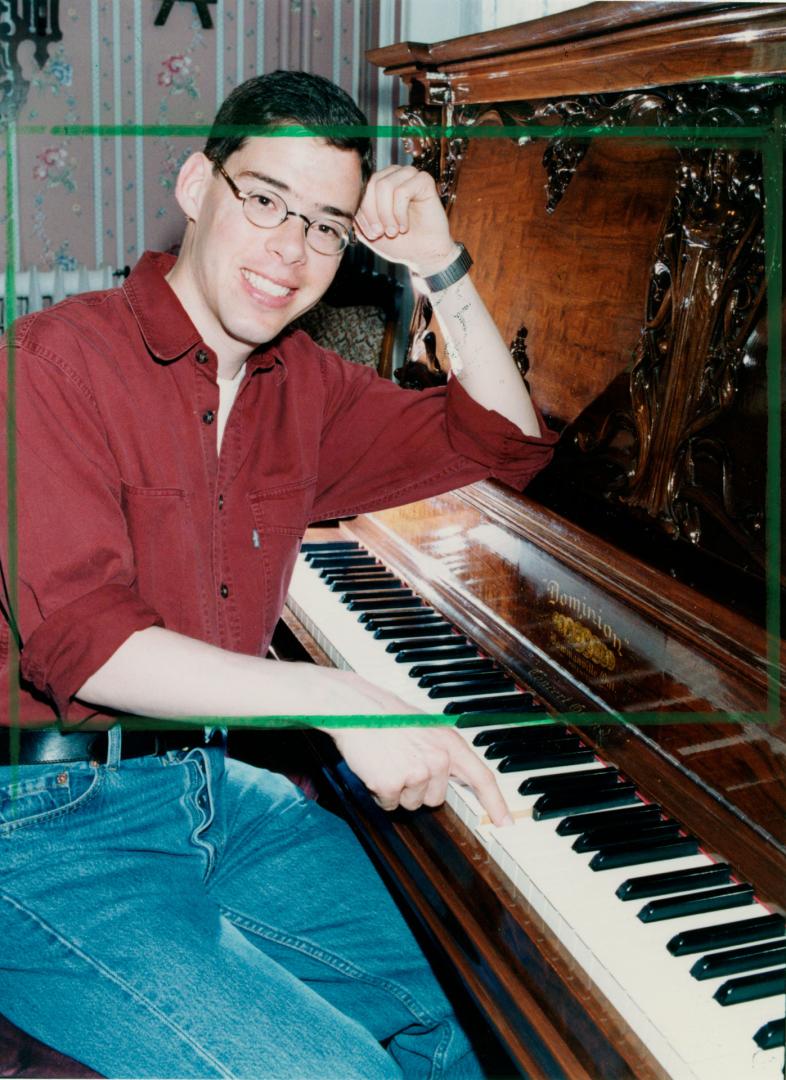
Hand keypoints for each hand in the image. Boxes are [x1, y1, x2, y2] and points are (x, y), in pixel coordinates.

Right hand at [329, 725, 512, 826]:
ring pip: (412, 803)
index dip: (495, 803)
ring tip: (387, 761)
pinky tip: (375, 769)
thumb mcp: (427, 729)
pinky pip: (390, 804)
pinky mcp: (392, 784)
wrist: (355, 708)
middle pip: (437, 799)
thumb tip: (453, 778)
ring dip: (398, 790)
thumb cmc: (387, 718)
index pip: (482, 778)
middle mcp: (438, 759)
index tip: (504, 823)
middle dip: (419, 788)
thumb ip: (443, 753)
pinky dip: (380, 792)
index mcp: (450, 743)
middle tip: (402, 761)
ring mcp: (416, 772)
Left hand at [353, 165, 455, 275]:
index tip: (370, 233)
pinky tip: (405, 227)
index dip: (362, 211)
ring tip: (394, 231)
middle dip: (373, 213)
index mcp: (379, 183)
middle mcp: (394, 175)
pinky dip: (400, 212)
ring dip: (387, 214)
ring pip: (386, 186)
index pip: (362, 187)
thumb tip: (346, 203)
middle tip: (381, 233)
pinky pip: (403, 191)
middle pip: (372, 184)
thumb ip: (356, 215)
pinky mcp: (424, 181)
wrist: (423, 255)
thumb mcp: (369, 231)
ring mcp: (409, 176)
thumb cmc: (398, 243)